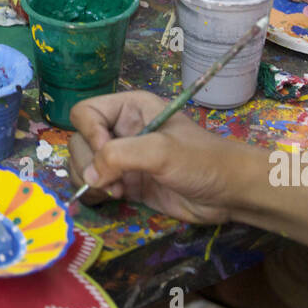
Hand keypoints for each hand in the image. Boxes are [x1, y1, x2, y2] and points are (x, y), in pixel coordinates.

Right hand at [69, 91, 255, 224]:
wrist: (229, 193)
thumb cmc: (201, 161)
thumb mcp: (161, 151)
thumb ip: (120, 156)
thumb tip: (89, 176)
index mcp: (130, 108)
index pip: (85, 113)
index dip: (89, 134)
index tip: (106, 154)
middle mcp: (121, 130)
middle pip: (78, 141)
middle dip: (89, 163)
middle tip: (113, 181)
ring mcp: (122, 158)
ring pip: (82, 165)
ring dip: (91, 181)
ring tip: (116, 191)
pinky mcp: (126, 183)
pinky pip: (94, 185)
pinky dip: (95, 194)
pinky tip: (113, 198)